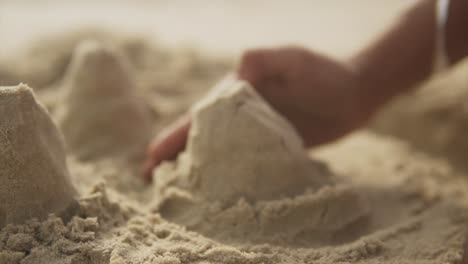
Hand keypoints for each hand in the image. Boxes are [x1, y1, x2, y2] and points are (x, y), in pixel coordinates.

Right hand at [142, 47, 374, 181]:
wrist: (355, 93)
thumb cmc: (324, 73)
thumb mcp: (292, 59)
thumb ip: (261, 61)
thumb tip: (232, 78)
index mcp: (237, 94)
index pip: (198, 117)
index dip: (173, 137)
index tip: (151, 158)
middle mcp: (240, 116)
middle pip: (200, 138)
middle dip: (173, 156)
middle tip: (149, 179)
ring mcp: (254, 134)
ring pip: (216, 153)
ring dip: (194, 169)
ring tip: (174, 191)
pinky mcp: (271, 149)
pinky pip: (242, 165)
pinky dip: (224, 177)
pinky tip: (216, 192)